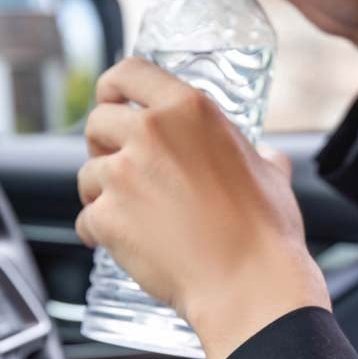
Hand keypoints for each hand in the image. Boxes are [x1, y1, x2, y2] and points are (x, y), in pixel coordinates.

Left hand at [76, 59, 330, 358]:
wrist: (248, 285)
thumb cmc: (266, 233)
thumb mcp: (272, 174)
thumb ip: (259, 154)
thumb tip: (266, 156)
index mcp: (190, 109)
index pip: (129, 72)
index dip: (112, 86)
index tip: (109, 100)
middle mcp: (151, 132)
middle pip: (97, 121)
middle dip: (102, 144)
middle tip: (120, 167)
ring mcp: (124, 174)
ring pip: (88, 172)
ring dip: (100, 191)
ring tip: (129, 214)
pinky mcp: (107, 216)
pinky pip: (86, 218)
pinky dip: (98, 233)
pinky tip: (121, 245)